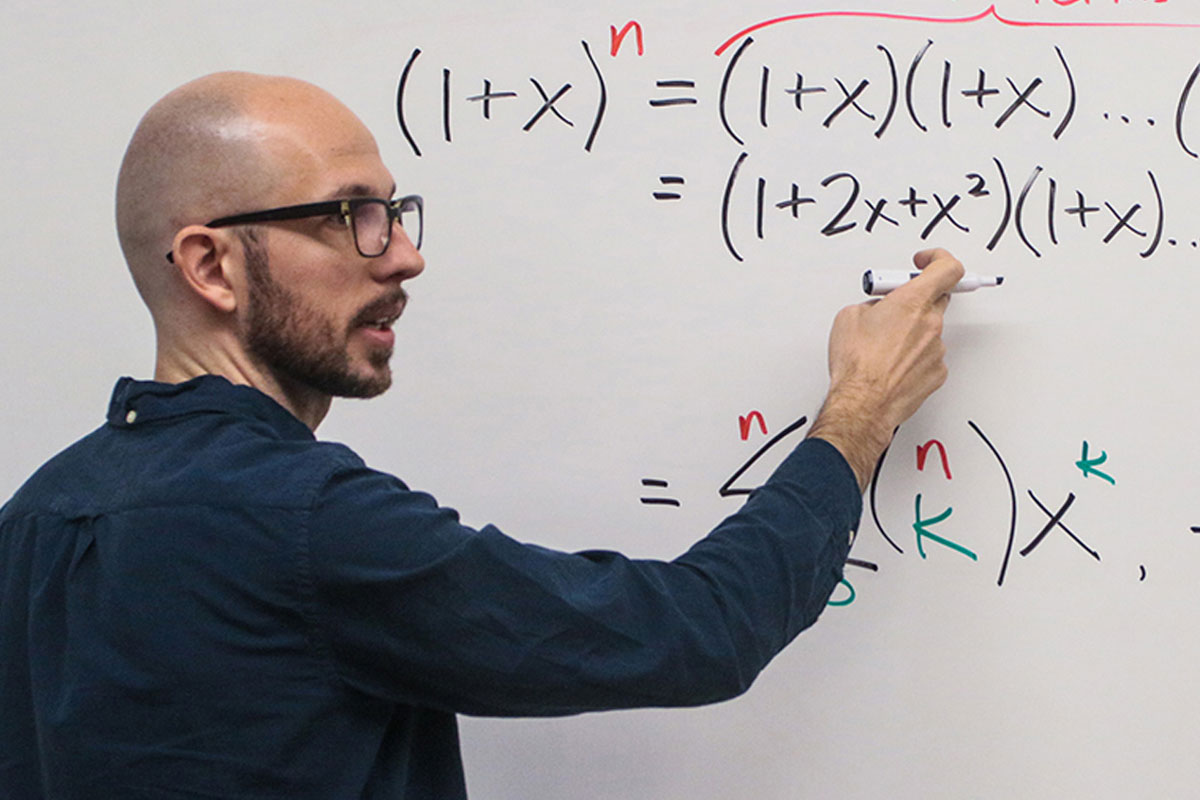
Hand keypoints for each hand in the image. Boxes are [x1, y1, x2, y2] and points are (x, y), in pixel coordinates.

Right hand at [808, 248, 964, 490]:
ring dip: (911, 332)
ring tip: (883, 348)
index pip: (947, 268)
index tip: (925, 261)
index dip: (938, 259)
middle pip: (936, 298)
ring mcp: (937, 349)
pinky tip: (892, 366)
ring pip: (929, 330)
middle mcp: (930, 323)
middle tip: (893, 307)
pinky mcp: (937, 373)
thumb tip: (876, 308)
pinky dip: (914, 357)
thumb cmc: (856, 366)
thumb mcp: (849, 317)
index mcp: (911, 302)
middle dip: (915, 299)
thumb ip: (871, 303)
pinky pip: (929, 355)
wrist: (863, 404)